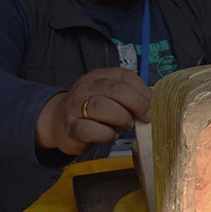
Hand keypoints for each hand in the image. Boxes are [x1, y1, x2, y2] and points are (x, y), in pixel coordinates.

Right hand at [35, 68, 151, 154]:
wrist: (59, 123)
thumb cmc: (91, 109)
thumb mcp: (108, 95)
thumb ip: (127, 95)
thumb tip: (152, 104)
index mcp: (99, 76)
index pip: (124, 76)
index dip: (142, 89)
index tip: (150, 102)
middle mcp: (86, 87)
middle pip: (115, 89)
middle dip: (136, 103)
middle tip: (145, 116)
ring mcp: (76, 107)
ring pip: (101, 106)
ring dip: (121, 117)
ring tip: (128, 125)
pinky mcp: (71, 127)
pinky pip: (90, 129)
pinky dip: (106, 134)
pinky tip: (112, 135)